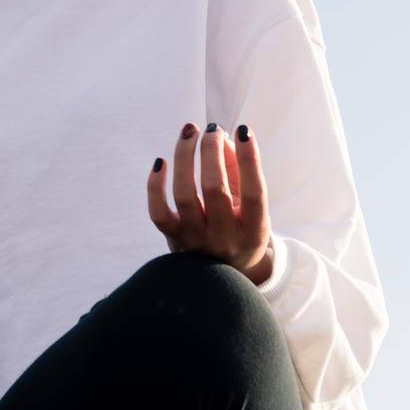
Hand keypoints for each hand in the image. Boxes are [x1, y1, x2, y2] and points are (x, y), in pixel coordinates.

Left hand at [146, 122, 274, 286]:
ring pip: (184, 195)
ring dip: (185, 157)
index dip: (249, 160)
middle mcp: (225, 238)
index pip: (254, 192)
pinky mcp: (172, 238)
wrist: (219, 279)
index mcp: (254, 231)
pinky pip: (158, 211)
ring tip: (189, 132)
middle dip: (211, 152)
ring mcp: (196, 240)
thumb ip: (237, 171)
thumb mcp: (247, 206)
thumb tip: (221, 136)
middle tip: (211, 130)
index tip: (242, 130)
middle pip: (214, 189)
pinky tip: (160, 162)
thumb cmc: (236, 229)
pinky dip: (154, 185)